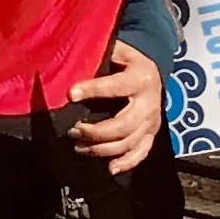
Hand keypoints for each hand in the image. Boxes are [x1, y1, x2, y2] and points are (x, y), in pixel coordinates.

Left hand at [70, 39, 163, 172]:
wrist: (150, 69)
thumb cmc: (123, 58)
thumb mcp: (114, 49)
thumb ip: (97, 56)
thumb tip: (67, 60)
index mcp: (140, 77)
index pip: (116, 86)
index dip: (93, 90)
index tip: (70, 94)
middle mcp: (150, 103)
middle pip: (125, 124)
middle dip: (97, 131)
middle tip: (72, 131)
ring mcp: (152, 121)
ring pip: (130, 142)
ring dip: (103, 148)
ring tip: (78, 146)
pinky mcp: (151, 133)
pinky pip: (142, 152)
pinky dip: (127, 162)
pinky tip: (110, 168)